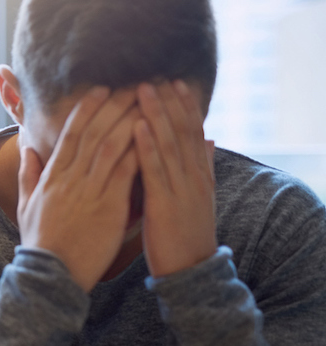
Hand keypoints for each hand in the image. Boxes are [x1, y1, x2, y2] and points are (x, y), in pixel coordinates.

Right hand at [17, 86, 141, 291]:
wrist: (51, 274)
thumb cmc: (41, 243)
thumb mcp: (25, 206)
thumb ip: (27, 176)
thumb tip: (27, 151)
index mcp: (52, 176)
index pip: (70, 134)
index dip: (86, 109)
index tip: (101, 88)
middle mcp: (70, 178)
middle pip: (94, 132)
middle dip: (114, 105)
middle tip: (134, 83)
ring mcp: (89, 191)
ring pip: (111, 146)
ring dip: (131, 120)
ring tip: (148, 100)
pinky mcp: (108, 206)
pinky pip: (125, 172)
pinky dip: (139, 150)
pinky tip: (154, 134)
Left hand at [134, 80, 216, 277]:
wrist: (191, 270)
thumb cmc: (186, 235)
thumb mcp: (196, 197)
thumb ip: (200, 167)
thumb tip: (208, 139)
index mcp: (198, 174)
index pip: (191, 133)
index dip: (183, 107)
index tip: (174, 83)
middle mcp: (192, 176)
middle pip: (181, 131)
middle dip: (169, 103)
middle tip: (156, 76)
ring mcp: (180, 188)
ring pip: (168, 143)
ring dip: (156, 114)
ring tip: (143, 89)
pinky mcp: (164, 202)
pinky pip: (154, 168)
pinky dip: (146, 144)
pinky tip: (138, 125)